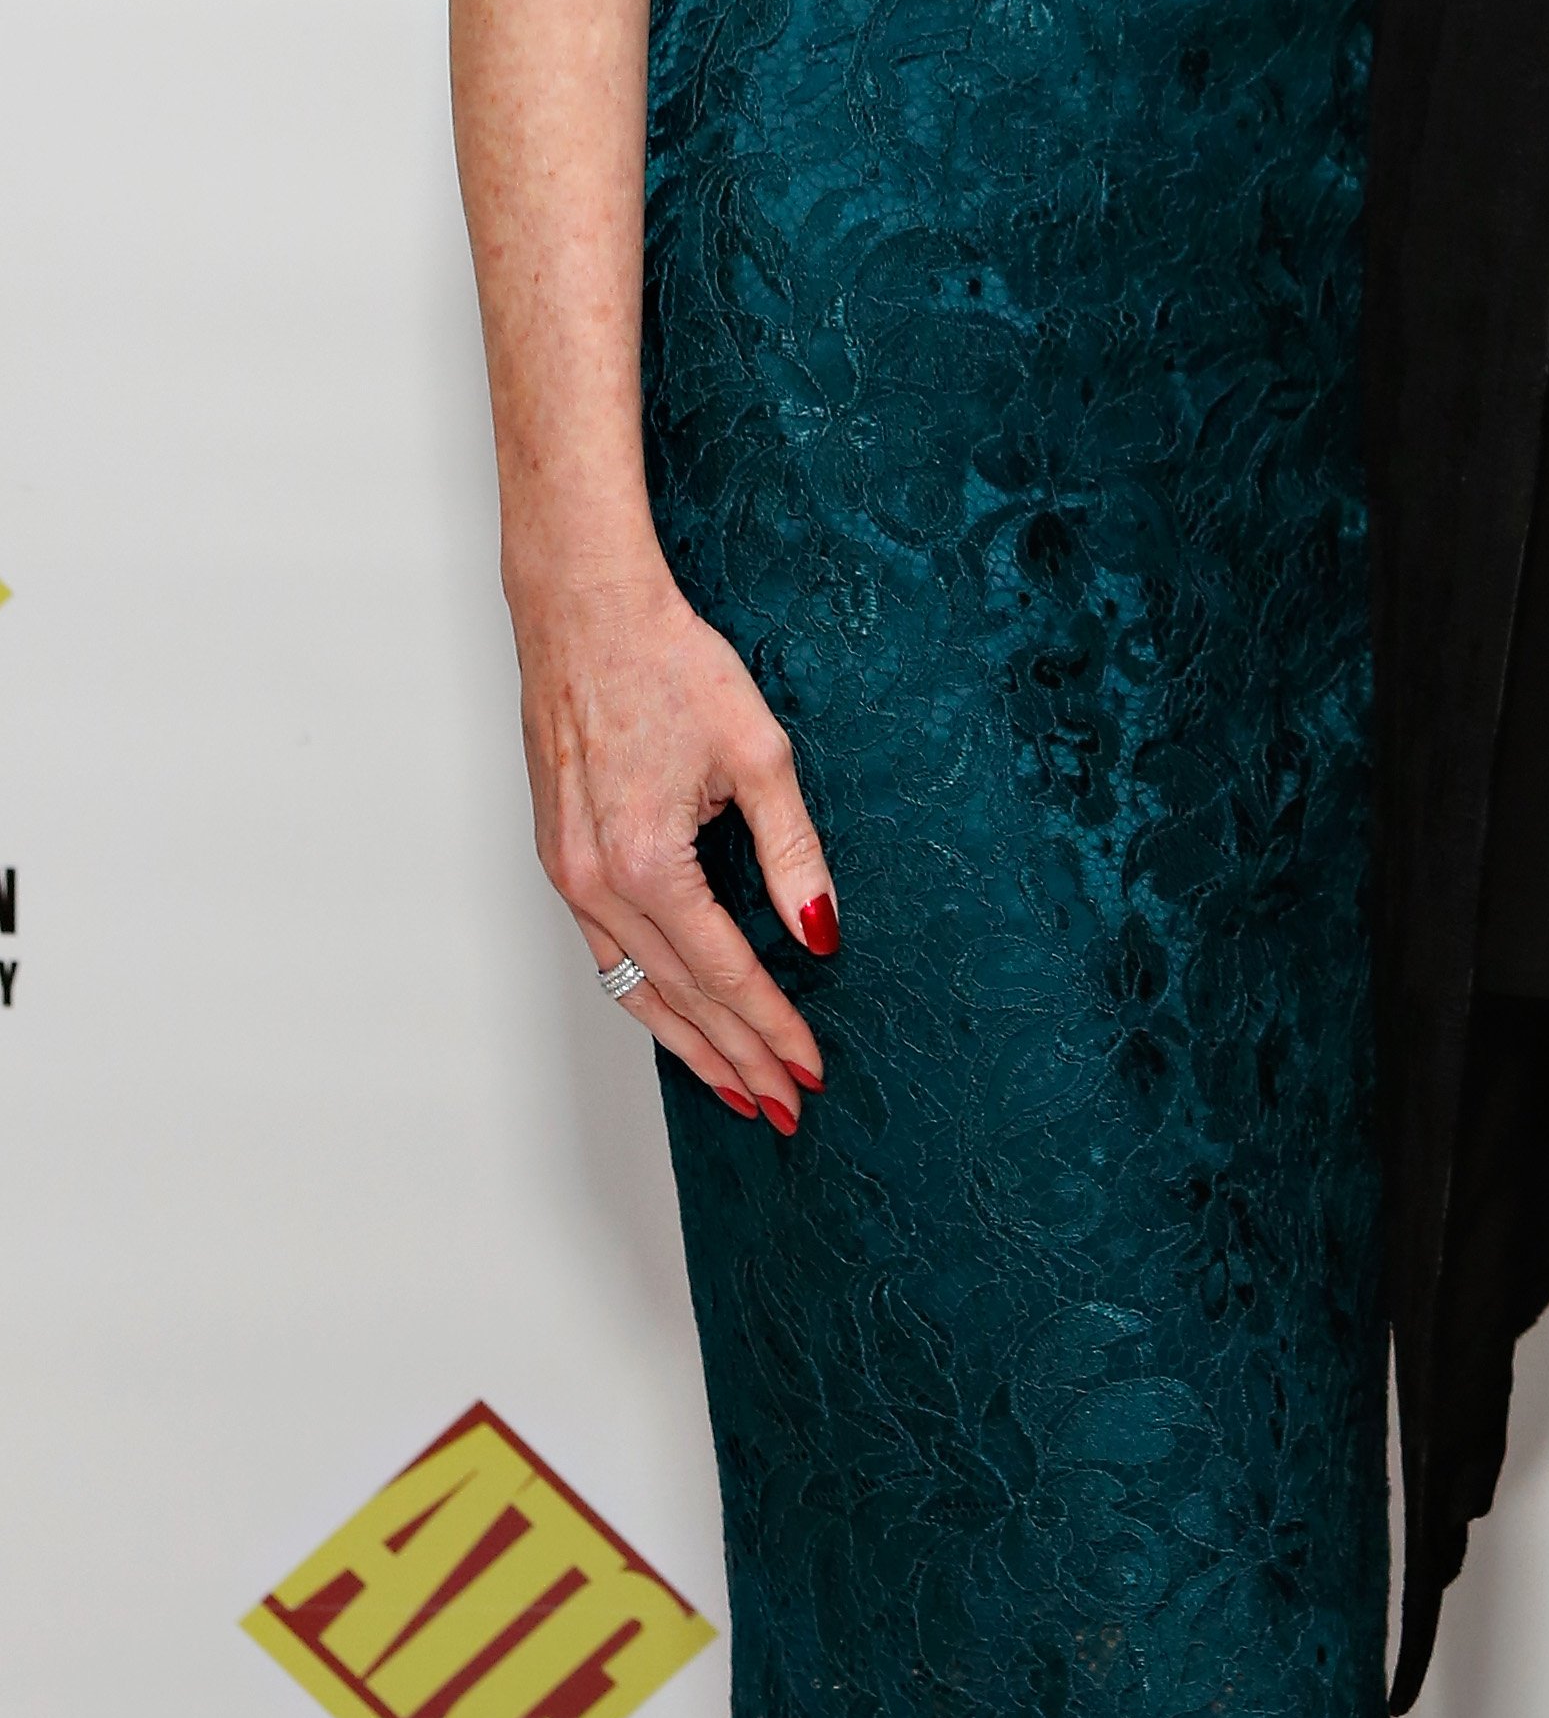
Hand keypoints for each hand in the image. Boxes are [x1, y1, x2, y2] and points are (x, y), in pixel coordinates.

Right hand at [516, 563, 838, 1122]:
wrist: (585, 612)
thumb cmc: (669, 664)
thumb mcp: (758, 753)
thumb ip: (793, 854)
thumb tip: (820, 937)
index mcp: (647, 862)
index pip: (725, 973)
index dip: (772, 1027)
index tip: (811, 1070)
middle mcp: (595, 882)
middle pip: (678, 997)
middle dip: (735, 1057)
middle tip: (783, 1106)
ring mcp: (567, 876)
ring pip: (633, 987)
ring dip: (687, 1042)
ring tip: (735, 1087)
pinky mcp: (559, 859)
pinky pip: (605, 953)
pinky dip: (646, 995)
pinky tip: (677, 1015)